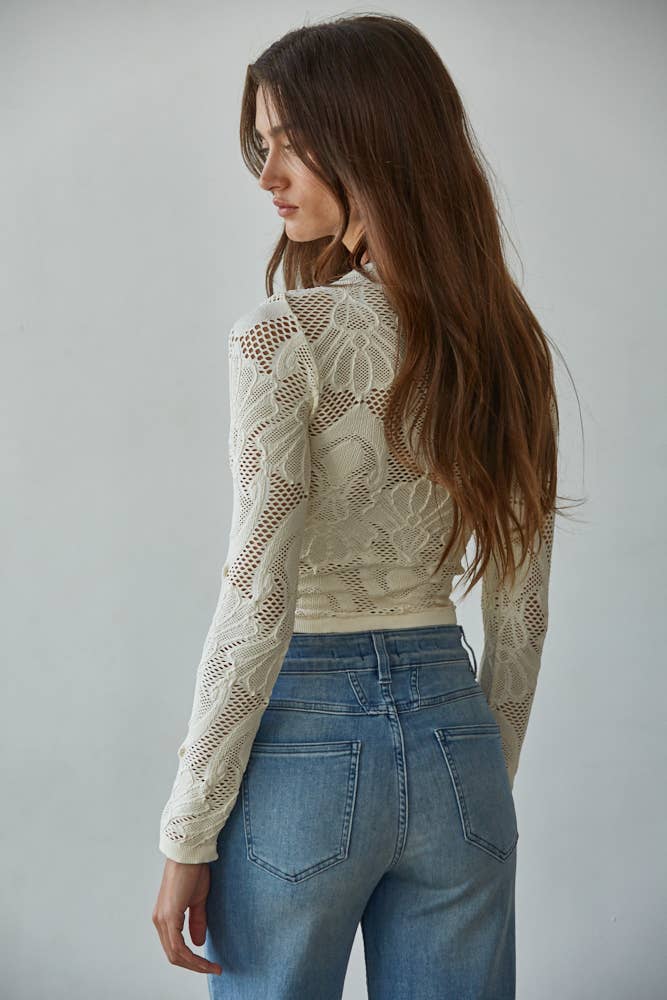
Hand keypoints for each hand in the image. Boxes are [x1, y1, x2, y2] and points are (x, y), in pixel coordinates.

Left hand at [152, 859, 222, 975]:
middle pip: (173, 955)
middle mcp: (159, 920)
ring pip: (175, 953)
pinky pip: (178, 946)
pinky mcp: (168, 916)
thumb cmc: (193, 871)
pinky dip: (192, 957)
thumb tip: (198, 943)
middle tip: (212, 969)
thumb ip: (197, 922)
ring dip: (195, 964)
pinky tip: (204, 959)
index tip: (210, 964)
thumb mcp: (197, 901)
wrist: (189, 854)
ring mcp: (162, 919)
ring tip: (212, 967)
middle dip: (194, 966)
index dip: (192, 960)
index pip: (175, 948)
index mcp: (165, 917)